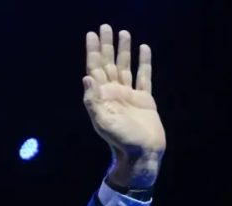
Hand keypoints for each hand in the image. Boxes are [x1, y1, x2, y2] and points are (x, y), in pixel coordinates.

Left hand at [83, 24, 165, 189]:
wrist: (142, 153)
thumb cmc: (121, 140)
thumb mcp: (104, 122)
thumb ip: (94, 101)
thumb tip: (86, 78)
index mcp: (103, 97)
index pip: (95, 69)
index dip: (93, 52)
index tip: (91, 35)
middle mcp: (114, 93)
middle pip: (109, 64)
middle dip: (106, 45)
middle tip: (105, 27)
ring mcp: (129, 95)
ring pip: (125, 67)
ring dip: (124, 50)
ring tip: (124, 33)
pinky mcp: (145, 99)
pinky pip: (144, 77)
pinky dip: (144, 63)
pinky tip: (143, 50)